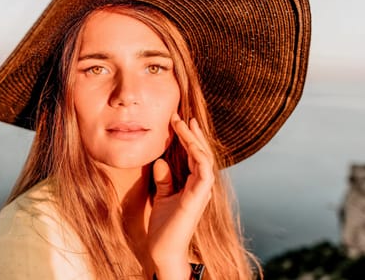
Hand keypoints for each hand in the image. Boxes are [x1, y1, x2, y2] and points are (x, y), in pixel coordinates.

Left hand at [147, 113, 214, 279]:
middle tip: (182, 115)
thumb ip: (164, 179)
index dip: (188, 138)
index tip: (178, 121)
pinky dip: (197, 153)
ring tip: (183, 123)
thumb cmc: (163, 226)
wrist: (163, 249)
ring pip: (204, 157)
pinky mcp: (199, 197)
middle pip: (202, 153)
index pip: (195, 156)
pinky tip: (189, 141)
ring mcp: (203, 191)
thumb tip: (160, 161)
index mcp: (194, 185)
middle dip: (193, 133)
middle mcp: (201, 186)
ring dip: (194, 139)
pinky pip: (203, 169)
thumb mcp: (162, 196)